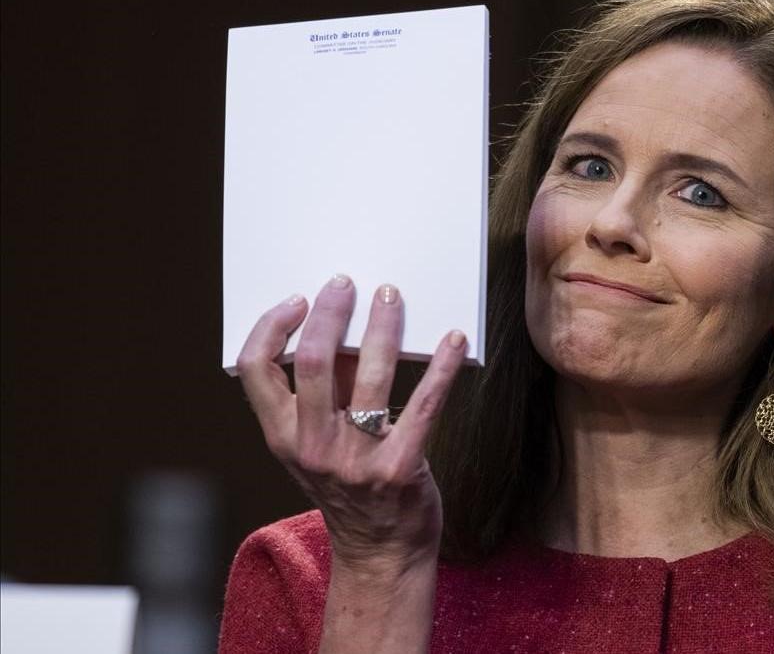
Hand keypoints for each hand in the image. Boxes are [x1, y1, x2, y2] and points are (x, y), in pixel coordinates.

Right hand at [236, 274, 466, 573]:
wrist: (382, 553)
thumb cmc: (351, 487)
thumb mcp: (320, 445)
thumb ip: (325, 393)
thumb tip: (339, 326)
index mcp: (283, 436)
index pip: (255, 369)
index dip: (272, 326)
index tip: (298, 299)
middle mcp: (312, 447)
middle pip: (312, 362)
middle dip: (330, 314)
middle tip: (348, 284)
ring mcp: (355, 460)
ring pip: (368, 377)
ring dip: (382, 327)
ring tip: (392, 297)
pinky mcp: (401, 468)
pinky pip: (423, 406)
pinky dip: (441, 367)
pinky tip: (453, 340)